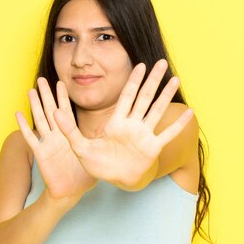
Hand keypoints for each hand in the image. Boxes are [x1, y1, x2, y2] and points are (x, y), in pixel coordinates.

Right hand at [16, 78, 96, 201]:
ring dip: (35, 105)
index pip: (66, 112)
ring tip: (31, 91)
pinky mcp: (41, 154)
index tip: (61, 83)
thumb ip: (100, 144)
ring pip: (40, 120)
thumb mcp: (93, 156)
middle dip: (46, 95)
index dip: (63, 98)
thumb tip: (118, 133)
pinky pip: (31, 138)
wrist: (70, 192)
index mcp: (69, 135)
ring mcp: (48, 143)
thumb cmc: (81, 176)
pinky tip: (18, 114)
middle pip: (51, 111)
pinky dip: (24, 127)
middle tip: (42, 79)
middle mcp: (57, 136)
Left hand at [54, 59, 193, 189]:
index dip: (133, 80)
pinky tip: (189, 112)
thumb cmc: (99, 164)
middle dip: (153, 80)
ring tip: (175, 79)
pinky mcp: (152, 148)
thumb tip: (54, 113)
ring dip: (166, 95)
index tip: (140, 65)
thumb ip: (69, 130)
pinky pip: (168, 134)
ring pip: (157, 110)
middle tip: (162, 62)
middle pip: (144, 97)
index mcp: (116, 122)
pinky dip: (178, 124)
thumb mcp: (80, 148)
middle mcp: (133, 125)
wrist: (115, 181)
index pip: (126, 96)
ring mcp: (144, 135)